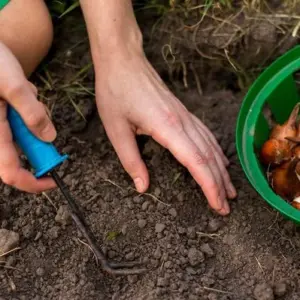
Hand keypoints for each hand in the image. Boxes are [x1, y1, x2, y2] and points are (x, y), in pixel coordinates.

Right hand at [0, 42, 56, 192]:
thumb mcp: (14, 85)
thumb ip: (32, 112)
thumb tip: (49, 138)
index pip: (11, 172)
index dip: (33, 182)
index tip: (53, 180)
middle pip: (21, 155)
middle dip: (37, 139)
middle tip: (38, 109)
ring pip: (25, 138)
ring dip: (34, 120)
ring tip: (25, 91)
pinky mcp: (3, 119)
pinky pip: (22, 124)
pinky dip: (30, 112)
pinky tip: (23, 91)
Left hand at [95, 50, 236, 215]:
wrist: (123, 62)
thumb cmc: (116, 92)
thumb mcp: (116, 130)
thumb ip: (131, 161)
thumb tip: (142, 186)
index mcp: (166, 127)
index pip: (196, 162)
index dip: (209, 186)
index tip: (217, 204)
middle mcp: (182, 121)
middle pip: (208, 157)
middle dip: (219, 184)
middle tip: (226, 206)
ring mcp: (185, 115)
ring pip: (211, 146)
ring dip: (221, 169)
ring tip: (229, 189)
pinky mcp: (182, 112)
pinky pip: (205, 134)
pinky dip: (216, 151)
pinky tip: (220, 160)